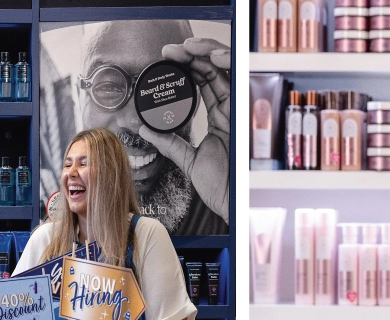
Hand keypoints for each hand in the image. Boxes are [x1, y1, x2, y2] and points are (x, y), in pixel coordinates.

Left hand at [138, 37, 231, 222]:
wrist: (231, 202)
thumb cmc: (219, 186)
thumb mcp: (188, 160)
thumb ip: (169, 143)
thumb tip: (144, 130)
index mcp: (218, 119)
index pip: (204, 83)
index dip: (188, 68)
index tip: (166, 60)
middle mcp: (230, 111)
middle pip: (215, 72)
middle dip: (194, 55)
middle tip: (172, 51)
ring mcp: (238, 110)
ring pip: (226, 70)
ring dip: (207, 52)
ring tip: (187, 47)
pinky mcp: (245, 112)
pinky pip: (238, 80)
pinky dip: (226, 64)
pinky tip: (210, 57)